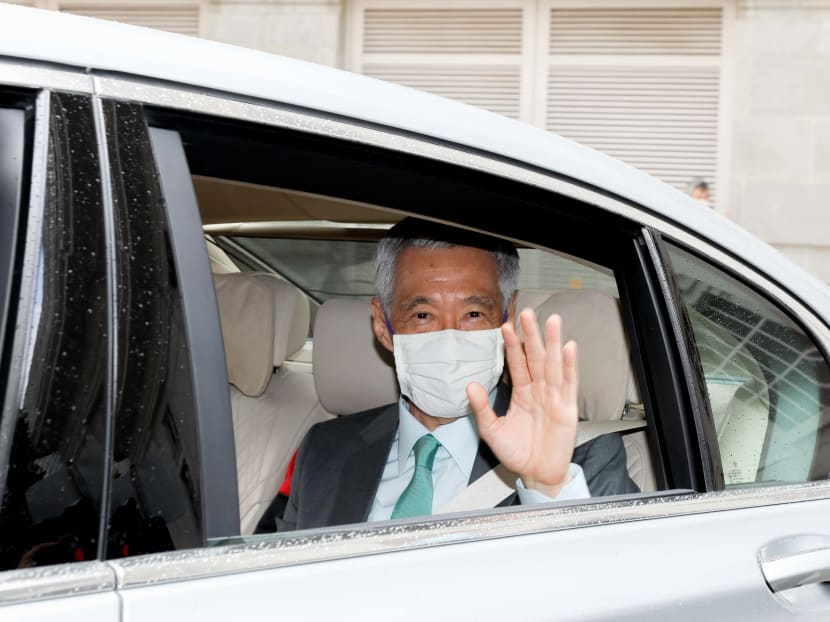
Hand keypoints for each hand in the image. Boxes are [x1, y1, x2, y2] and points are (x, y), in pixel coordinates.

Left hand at [467, 308, 578, 497]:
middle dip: (532, 335)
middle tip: (527, 312)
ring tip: (552, 321)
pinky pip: (569, 384)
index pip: (517, 363)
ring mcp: (555, 397)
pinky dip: (570, 366)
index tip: (505, 326)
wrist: (537, 474)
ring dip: (553, 343)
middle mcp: (539, 390)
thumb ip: (482, 408)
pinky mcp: (568, 409)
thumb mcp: (492, 431)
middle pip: (536, 357)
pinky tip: (568, 347)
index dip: (512, 345)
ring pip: (554, 364)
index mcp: (522, 393)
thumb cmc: (518, 452)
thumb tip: (470, 386)